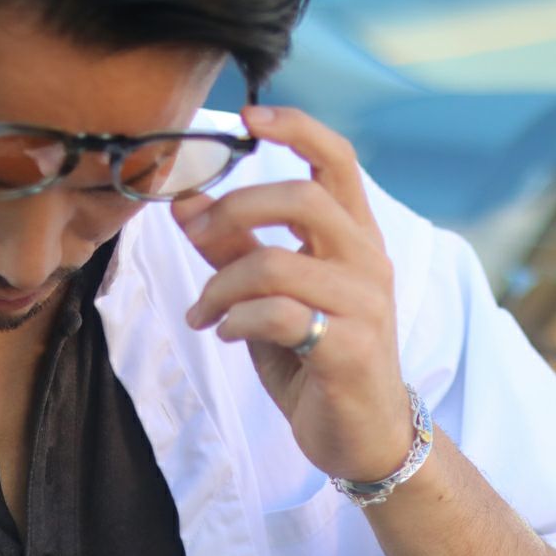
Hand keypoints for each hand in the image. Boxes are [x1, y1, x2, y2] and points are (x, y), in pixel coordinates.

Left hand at [171, 106, 411, 482]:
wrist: (364, 437)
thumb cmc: (320, 362)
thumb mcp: (275, 299)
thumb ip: (238, 250)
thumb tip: (187, 203)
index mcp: (356, 241)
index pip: (338, 163)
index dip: (297, 129)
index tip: (249, 118)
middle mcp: (368, 264)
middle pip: (303, 199)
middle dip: (235, 208)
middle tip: (196, 236)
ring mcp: (364, 306)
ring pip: (276, 264)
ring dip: (220, 287)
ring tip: (202, 315)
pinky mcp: (349, 349)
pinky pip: (277, 315)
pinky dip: (236, 320)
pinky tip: (227, 334)